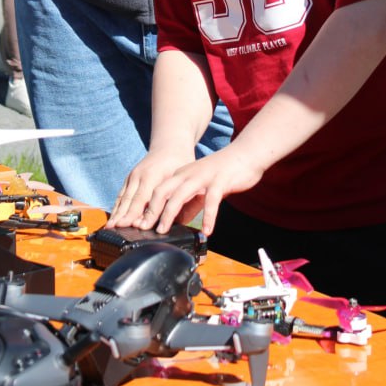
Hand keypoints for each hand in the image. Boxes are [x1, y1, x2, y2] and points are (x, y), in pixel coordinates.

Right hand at [107, 148, 193, 227]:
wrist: (170, 145)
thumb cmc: (180, 162)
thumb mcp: (181, 177)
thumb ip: (175, 195)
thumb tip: (173, 218)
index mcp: (152, 175)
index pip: (144, 199)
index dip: (140, 214)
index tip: (136, 227)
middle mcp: (138, 176)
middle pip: (129, 200)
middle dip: (123, 216)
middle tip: (115, 230)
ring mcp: (132, 176)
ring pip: (122, 198)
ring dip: (116, 213)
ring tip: (110, 227)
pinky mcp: (129, 178)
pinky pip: (121, 194)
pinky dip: (117, 207)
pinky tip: (114, 218)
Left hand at [136, 144, 265, 236]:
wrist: (246, 154)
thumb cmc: (224, 173)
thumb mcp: (202, 189)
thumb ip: (191, 203)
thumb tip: (179, 221)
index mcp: (182, 174)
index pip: (159, 191)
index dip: (147, 206)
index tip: (138, 223)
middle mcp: (188, 173)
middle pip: (163, 191)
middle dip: (151, 210)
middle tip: (144, 228)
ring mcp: (203, 176)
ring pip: (180, 194)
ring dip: (169, 213)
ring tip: (164, 231)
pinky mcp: (220, 180)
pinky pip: (211, 200)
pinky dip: (208, 216)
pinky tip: (207, 231)